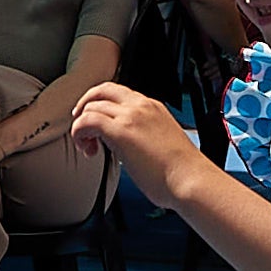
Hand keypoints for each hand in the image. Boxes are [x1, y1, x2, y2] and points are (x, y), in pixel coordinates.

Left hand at [69, 80, 194, 198]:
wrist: (191, 179)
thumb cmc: (182, 172)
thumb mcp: (163, 143)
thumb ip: (146, 137)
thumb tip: (132, 149)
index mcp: (153, 107)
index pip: (119, 93)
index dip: (100, 104)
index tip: (94, 121)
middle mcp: (141, 106)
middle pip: (101, 91)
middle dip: (85, 107)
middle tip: (82, 128)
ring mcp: (131, 117)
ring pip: (91, 106)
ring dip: (82, 126)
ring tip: (88, 148)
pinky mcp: (121, 132)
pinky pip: (87, 121)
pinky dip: (79, 132)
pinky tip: (87, 149)